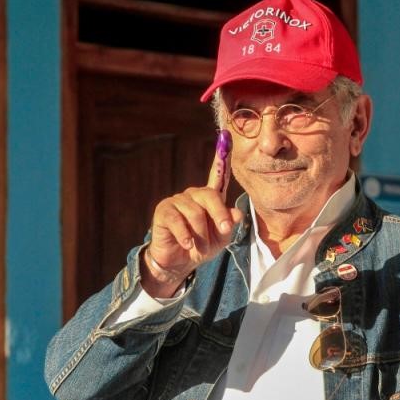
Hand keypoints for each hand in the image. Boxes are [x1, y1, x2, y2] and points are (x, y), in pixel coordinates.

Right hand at [141, 147, 241, 296]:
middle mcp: (193, 195)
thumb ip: (228, 224)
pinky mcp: (163, 211)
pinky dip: (186, 237)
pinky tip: (187, 245)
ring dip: (201, 235)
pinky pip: (178, 222)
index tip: (225, 136)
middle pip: (209, 195)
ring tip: (199, 247)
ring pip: (195, 213)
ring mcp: (177, 201)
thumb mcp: (220, 238)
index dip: (221, 157)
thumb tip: (236, 213)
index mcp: (209, 198)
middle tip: (224, 231)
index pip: (217, 176)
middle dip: (219, 215)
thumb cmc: (201, 247)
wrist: (178, 263)